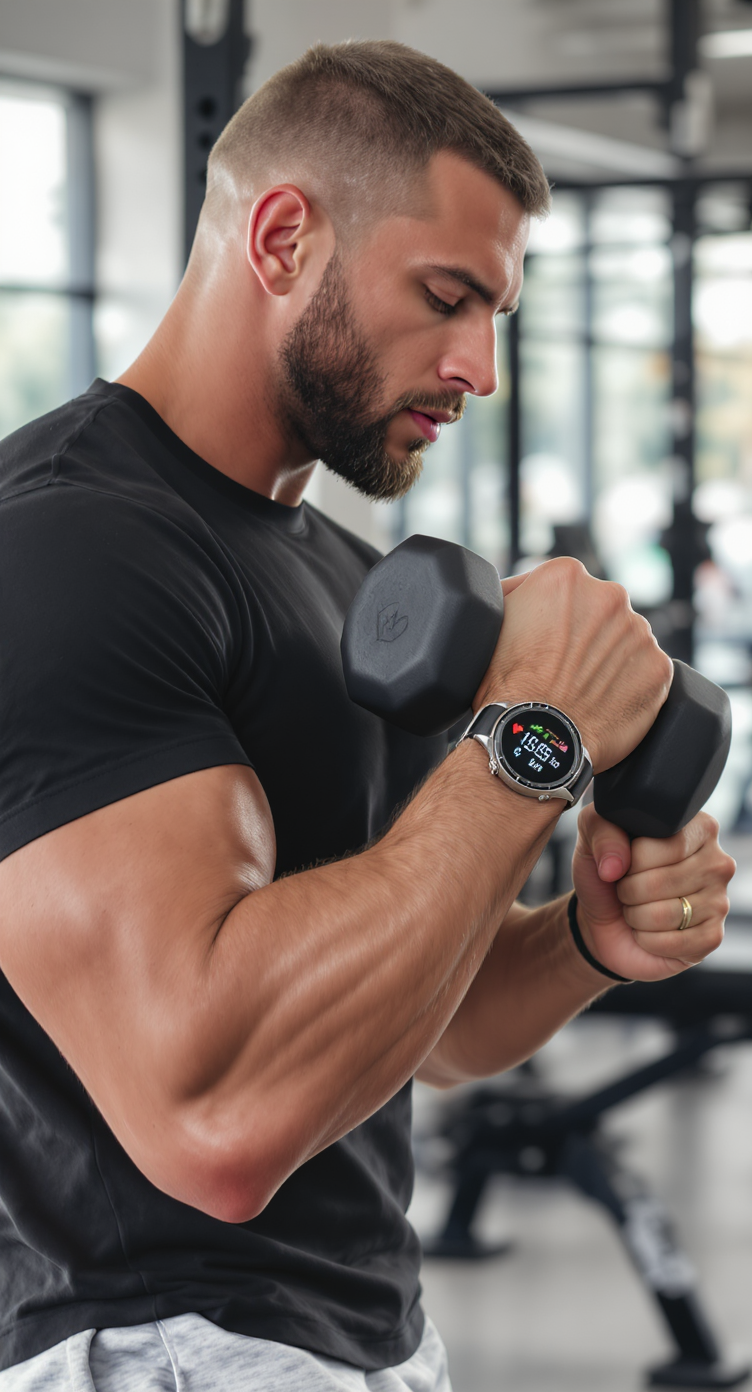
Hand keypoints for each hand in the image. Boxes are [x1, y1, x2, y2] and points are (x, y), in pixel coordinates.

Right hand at [474, 558, 672, 771]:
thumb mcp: (493, 623)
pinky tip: (601, 701)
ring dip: (607, 658)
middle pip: (597, 611)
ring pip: (623, 640)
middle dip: (582, 633)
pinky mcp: (659, 668)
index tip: (540, 641)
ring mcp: (639, 631)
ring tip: (581, 687)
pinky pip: (644, 672)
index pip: (560, 589)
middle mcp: (610, 594)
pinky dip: (628, 685)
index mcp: (566, 575)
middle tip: (559, 666)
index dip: (547, 617)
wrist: (533, 738)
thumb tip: (525, 591)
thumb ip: (517, 595)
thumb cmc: (505, 685)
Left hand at [571, 803, 734, 982]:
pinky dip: (647, 940)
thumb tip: (615, 864)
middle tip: (627, 889)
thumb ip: (599, 828)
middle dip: (629, 890)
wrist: (605, 920)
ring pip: (665, 914)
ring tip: (637, 909)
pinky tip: (648, 932)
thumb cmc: (607, 873)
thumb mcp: (592, 839)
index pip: (661, 841)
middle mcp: (716, 861)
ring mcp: (719, 900)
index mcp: (695, 827)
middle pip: (661, 880)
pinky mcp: (713, 936)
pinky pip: (673, 943)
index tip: (626, 862)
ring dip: (636, 916)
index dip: (631, 858)